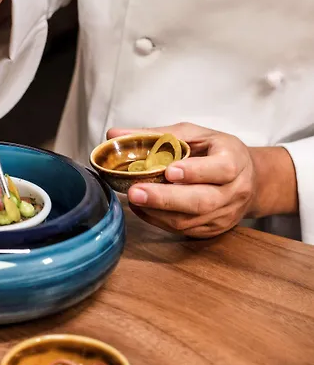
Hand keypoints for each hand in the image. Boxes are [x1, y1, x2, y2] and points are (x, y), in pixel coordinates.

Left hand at [108, 123, 297, 237]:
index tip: (169, 171)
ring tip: (134, 199)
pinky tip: (142, 208)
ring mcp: (224, 215)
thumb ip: (158, 135)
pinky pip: (183, 229)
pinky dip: (158, 220)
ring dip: (157, 212)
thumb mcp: (194, 135)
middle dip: (165, 199)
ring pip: (189, 220)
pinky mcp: (212, 229)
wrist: (249, 180)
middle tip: (135, 192)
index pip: (222, 169)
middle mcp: (234, 192)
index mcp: (235, 161)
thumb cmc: (216, 152)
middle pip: (201, 201)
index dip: (196, 171)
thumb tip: (114, 135)